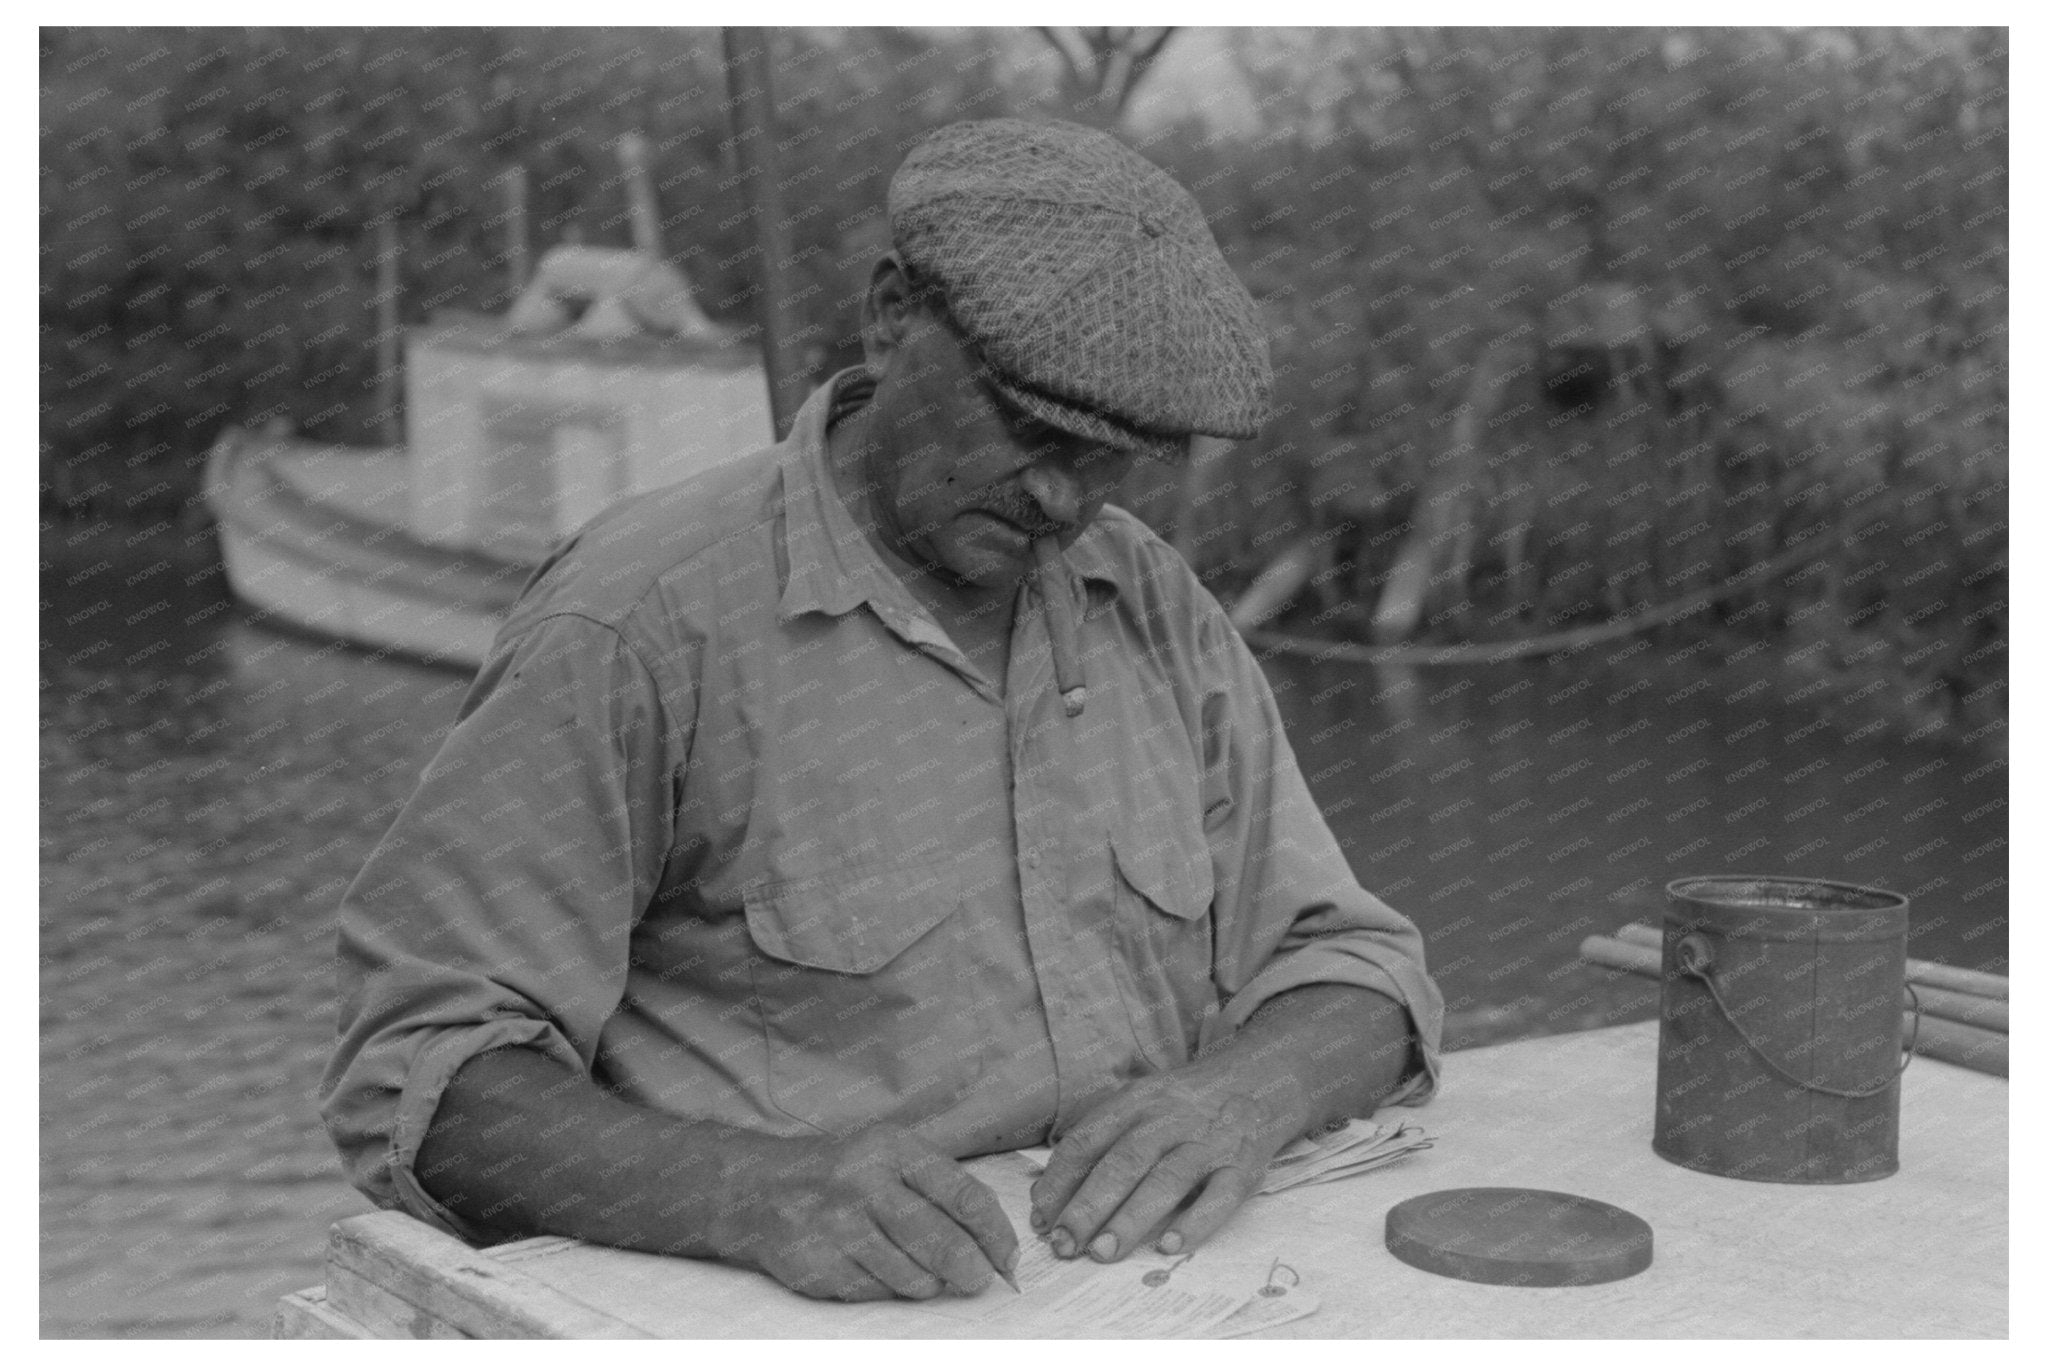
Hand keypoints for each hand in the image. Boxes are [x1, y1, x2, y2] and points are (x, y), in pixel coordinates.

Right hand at [715, 1125, 1019, 1301]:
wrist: (759, 1190)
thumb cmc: (843, 1174)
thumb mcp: (891, 1156)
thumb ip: (942, 1189)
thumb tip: (996, 1244)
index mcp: (893, 1149)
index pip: (965, 1196)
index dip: (996, 1234)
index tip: (1007, 1257)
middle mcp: (866, 1183)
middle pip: (944, 1244)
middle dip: (971, 1272)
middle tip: (977, 1279)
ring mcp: (839, 1227)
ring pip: (914, 1278)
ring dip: (927, 1283)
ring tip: (913, 1266)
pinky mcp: (821, 1265)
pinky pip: (878, 1294)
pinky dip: (887, 1289)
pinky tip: (872, 1266)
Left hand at [1028, 1059, 1304, 1263]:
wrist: (1255, 1082)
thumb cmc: (1181, 1107)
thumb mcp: (1137, 1107)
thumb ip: (1095, 1143)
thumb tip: (1044, 1194)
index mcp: (1136, 1102)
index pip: (1089, 1140)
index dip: (1061, 1179)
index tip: (1041, 1218)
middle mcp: (1170, 1119)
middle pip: (1124, 1161)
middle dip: (1089, 1205)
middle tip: (1064, 1244)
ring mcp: (1208, 1142)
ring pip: (1166, 1179)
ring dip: (1131, 1218)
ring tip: (1102, 1253)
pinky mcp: (1243, 1166)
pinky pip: (1220, 1196)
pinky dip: (1196, 1222)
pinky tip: (1170, 1246)